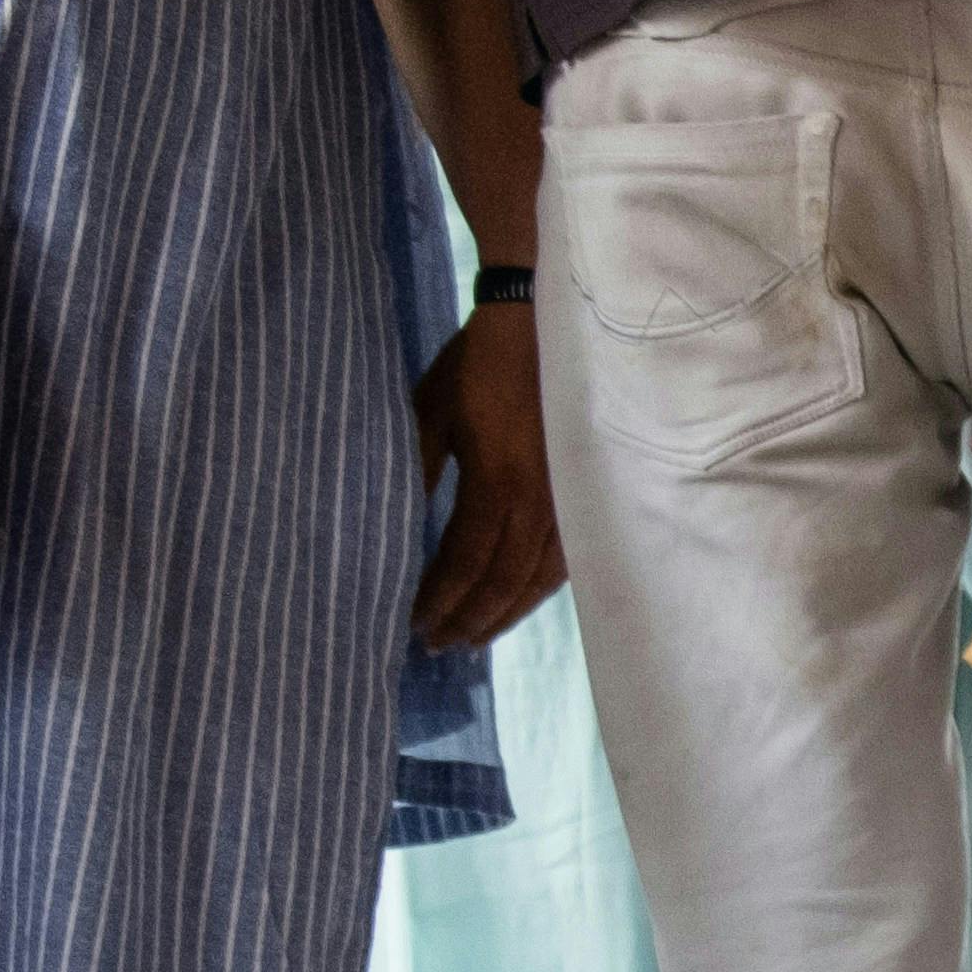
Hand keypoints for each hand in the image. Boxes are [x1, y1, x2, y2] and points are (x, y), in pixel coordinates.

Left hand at [406, 303, 560, 650]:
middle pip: (506, 582)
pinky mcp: (581, 493)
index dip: (442, 599)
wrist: (537, 325)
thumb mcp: (427, 411)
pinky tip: (519, 600)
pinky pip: (564, 559)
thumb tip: (390, 528)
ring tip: (477, 635)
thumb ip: (414, 470)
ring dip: (507, 613)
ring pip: (541, 579)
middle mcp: (540, 501)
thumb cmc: (474, 364)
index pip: (467, 561)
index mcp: (497, 480)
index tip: (414, 625)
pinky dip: (538, 588)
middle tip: (441, 646)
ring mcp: (568, 500)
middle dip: (472, 619)